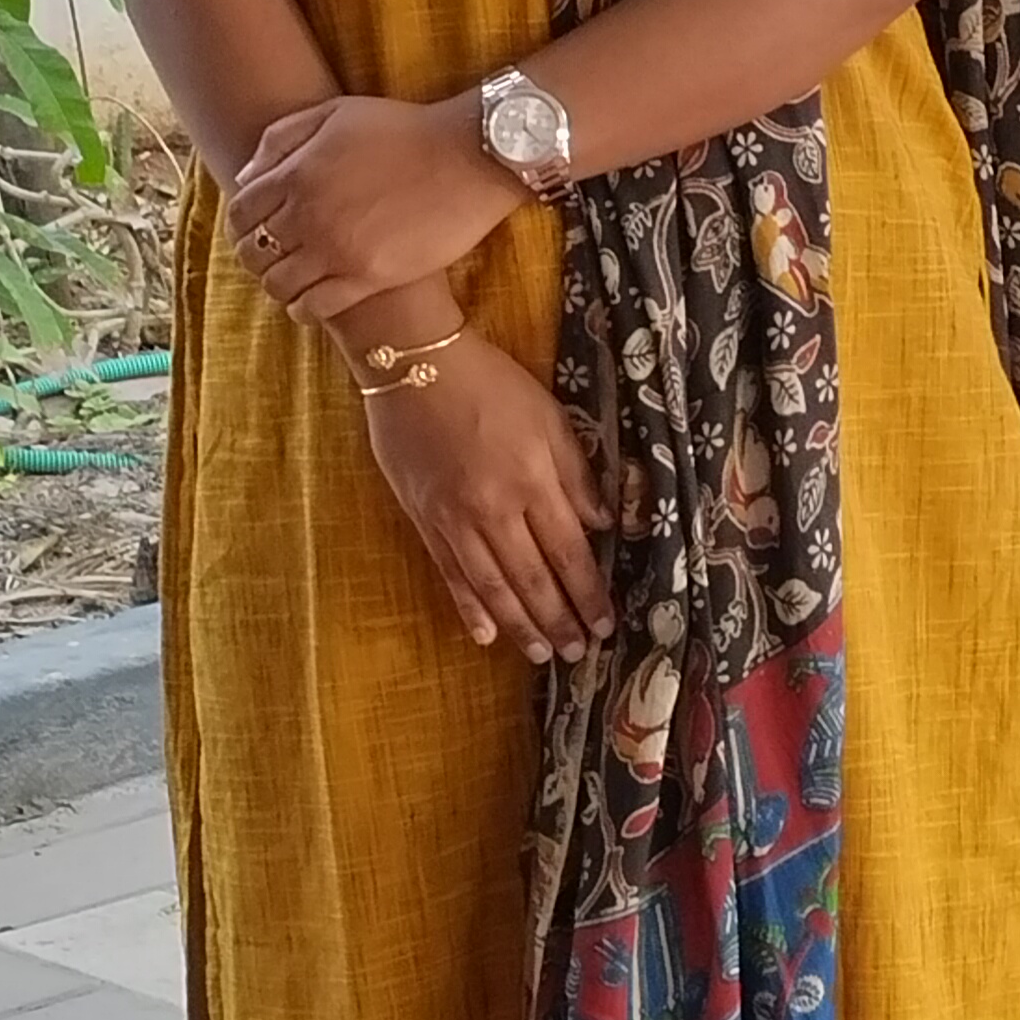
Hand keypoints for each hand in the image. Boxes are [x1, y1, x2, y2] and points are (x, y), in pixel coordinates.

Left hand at [231, 96, 518, 327]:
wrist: (467, 156)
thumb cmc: (404, 129)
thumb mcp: (335, 113)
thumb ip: (282, 139)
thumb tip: (246, 177)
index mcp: (296, 174)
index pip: (240, 213)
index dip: (241, 224)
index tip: (255, 228)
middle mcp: (307, 215)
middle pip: (253, 253)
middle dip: (256, 256)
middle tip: (274, 256)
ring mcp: (336, 250)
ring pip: (278, 285)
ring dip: (278, 285)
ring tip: (294, 280)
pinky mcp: (367, 278)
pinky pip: (315, 308)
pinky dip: (303, 309)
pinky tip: (312, 301)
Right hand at [362, 341, 612, 662]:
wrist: (413, 364)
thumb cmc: (490, 383)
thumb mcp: (549, 416)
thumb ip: (577, 473)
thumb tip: (603, 524)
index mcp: (531, 480)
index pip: (569, 552)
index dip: (589, 593)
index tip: (606, 623)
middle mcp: (494, 509)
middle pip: (532, 580)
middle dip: (559, 621)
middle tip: (579, 654)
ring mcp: (453, 519)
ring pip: (493, 587)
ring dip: (521, 627)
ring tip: (543, 655)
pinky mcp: (423, 519)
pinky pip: (450, 574)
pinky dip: (469, 608)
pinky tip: (485, 635)